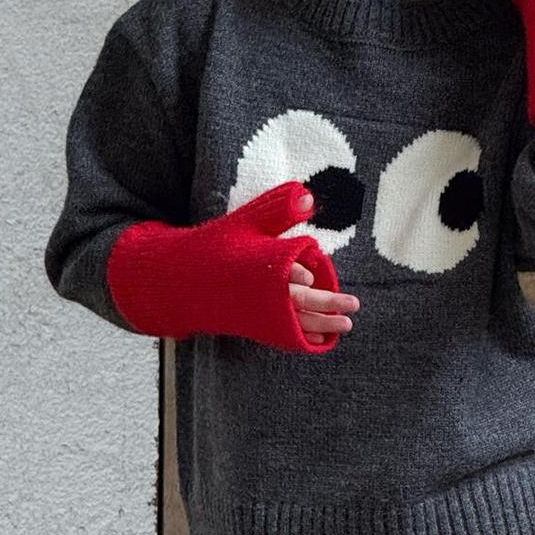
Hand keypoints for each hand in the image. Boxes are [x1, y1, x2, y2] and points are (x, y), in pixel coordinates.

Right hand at [105, 181, 348, 351]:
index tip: (310, 275)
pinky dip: (302, 336)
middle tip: (354, 305)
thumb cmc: (216, 245)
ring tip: (346, 325)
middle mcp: (258, 293)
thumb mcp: (244, 221)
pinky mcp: (254, 326)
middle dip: (326, 303)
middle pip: (297, 300)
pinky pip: (283, 335)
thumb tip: (308, 195)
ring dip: (322, 324)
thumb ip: (278, 209)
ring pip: (294, 321)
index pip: (279, 270)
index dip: (295, 272)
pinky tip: (321, 339)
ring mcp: (256, 313)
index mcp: (255, 265)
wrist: (181, 281)